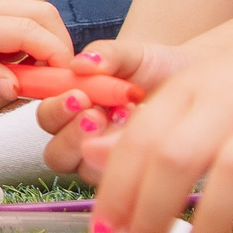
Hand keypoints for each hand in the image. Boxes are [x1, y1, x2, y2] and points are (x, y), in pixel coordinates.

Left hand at [0, 0, 72, 94]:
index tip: (68, 86)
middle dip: (59, 48)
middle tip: (52, 85)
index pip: (33, 31)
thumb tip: (17, 87)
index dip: (58, 58)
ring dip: (39, 45)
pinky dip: (21, 41)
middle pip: (42, 15)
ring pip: (29, 14)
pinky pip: (10, 18)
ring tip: (20, 80)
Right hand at [38, 40, 191, 178]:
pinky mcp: (125, 174)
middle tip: (98, 115)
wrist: (187, 80)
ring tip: (126, 123)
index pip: (46, 117)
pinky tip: (146, 134)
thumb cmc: (152, 67)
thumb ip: (104, 55)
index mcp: (68, 107)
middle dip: (72, 136)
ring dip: (100, 150)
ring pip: (82, 170)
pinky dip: (128, 158)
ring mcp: (102, 160)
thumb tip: (78, 64)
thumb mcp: (129, 54)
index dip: (55, 110)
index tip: (78, 95)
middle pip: (56, 153)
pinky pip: (116, 178)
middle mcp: (78, 137)